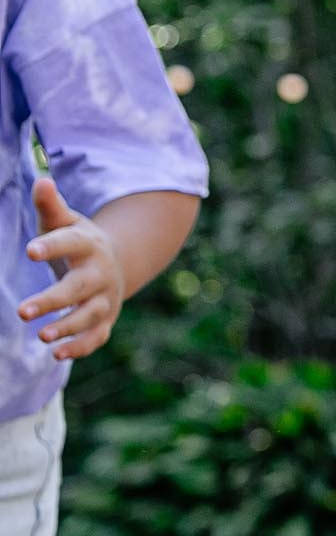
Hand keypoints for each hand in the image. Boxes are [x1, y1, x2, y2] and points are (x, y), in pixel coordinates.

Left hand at [20, 179, 129, 361]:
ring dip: (67, 328)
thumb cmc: (75, 241)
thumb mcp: (64, 221)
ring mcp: (105, 299)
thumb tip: (42, 180)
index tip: (29, 251)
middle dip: (53, 301)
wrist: (114, 263)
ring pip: (89, 316)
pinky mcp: (105, 320)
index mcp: (89, 245)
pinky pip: (96, 337)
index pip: (70, 244)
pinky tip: (56, 354)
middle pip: (79, 288)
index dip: (51, 247)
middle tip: (22, 311)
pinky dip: (80, 347)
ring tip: (41, 336)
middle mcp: (101, 274)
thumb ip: (50, 206)